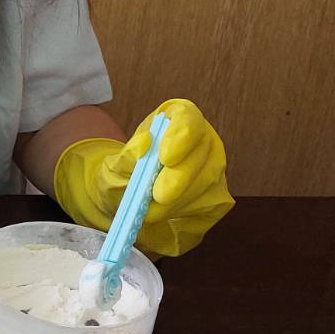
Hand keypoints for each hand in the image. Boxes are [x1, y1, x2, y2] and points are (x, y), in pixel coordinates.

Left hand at [53, 97, 233, 255]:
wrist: (129, 192)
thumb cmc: (125, 171)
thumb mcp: (116, 163)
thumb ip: (127, 156)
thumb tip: (142, 145)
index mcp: (178, 118)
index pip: (188, 120)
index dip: (180, 137)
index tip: (165, 157)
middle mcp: (203, 138)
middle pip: (202, 154)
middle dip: (180, 178)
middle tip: (159, 196)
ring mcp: (214, 165)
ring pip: (207, 182)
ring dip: (179, 200)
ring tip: (151, 210)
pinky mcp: (218, 191)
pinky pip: (211, 204)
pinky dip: (188, 212)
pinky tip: (167, 215)